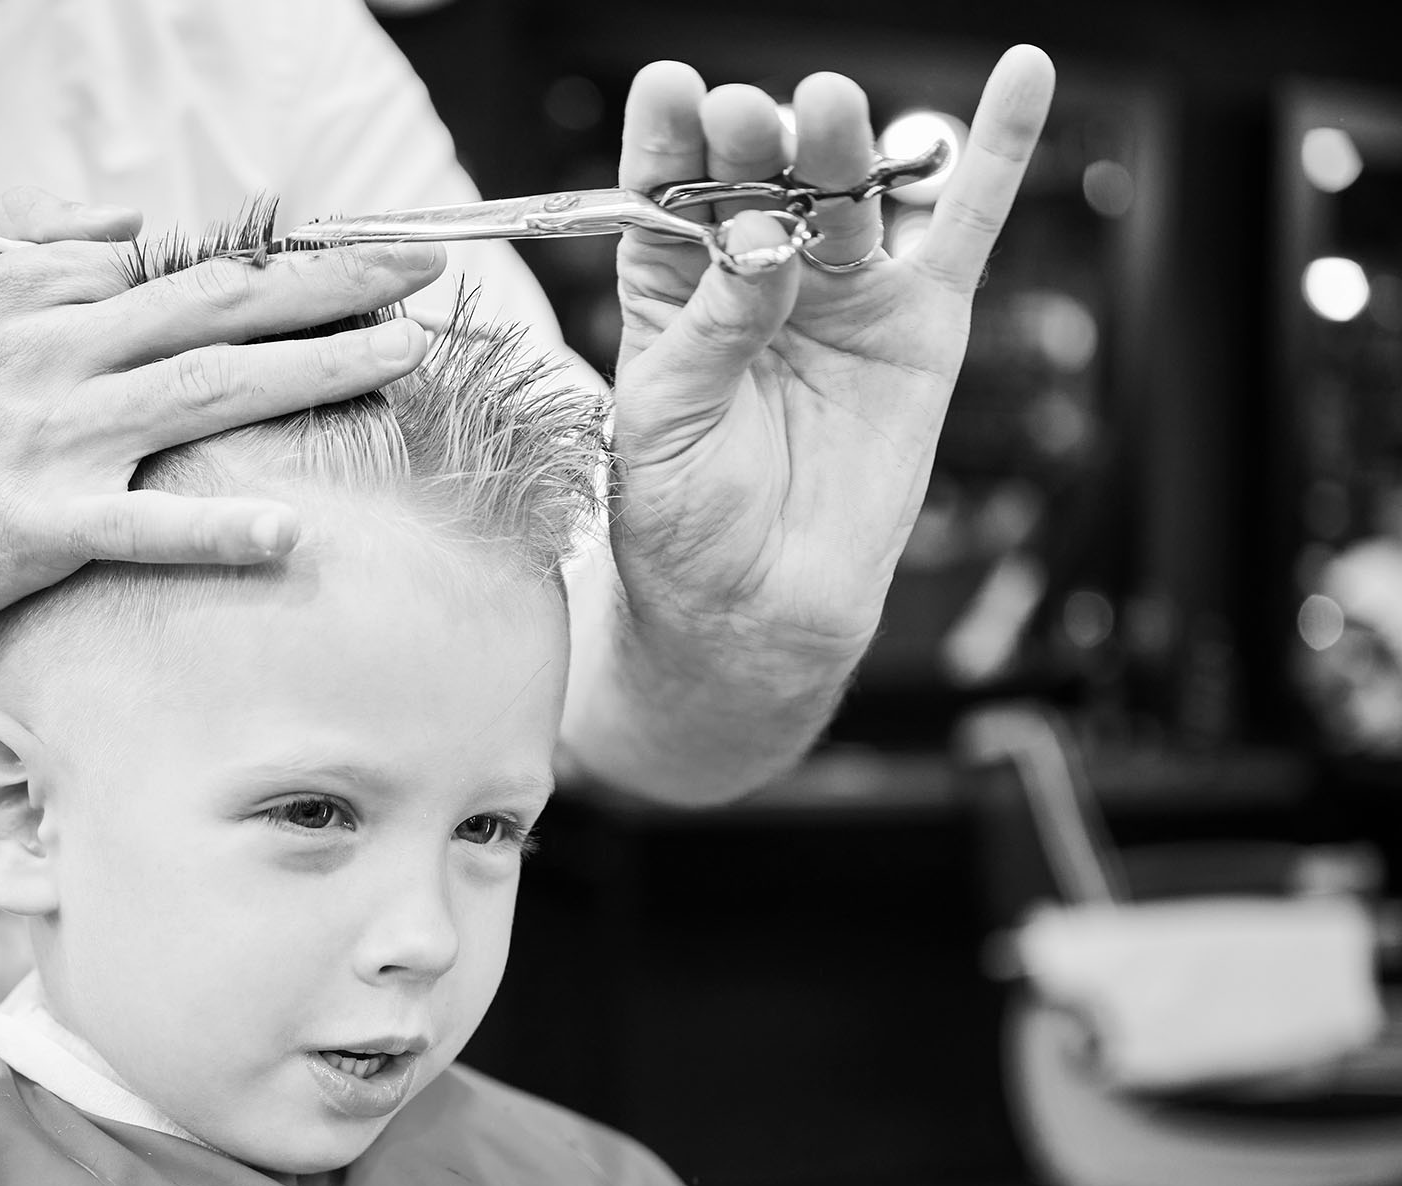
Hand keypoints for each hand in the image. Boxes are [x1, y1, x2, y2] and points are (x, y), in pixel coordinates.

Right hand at [0, 188, 444, 686]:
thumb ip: (38, 259)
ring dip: (316, 370)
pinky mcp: (31, 525)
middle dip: (333, 281)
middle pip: (220, 302)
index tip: (357, 255)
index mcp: (27, 289)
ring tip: (401, 356)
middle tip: (422, 270)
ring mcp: (44, 435)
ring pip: (208, 388)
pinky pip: (142, 525)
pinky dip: (217, 531)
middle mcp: (47, 346)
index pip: (181, 262)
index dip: (281, 258)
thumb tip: (129, 226)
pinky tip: (291, 534)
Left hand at [607, 46, 1055, 657]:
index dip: (667, 139)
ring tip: (828, 106)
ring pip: (848, 193)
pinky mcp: (919, 324)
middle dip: (752, 139)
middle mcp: (759, 272)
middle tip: (746, 117)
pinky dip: (997, 151)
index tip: (669, 90)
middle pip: (761, 177)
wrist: (756, 608)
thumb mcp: (665, 423)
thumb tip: (763, 246)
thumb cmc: (683, 518)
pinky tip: (1023, 73)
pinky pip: (965, 227)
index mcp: (674, 287)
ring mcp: (843, 291)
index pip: (667, 193)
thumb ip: (708, 330)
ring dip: (841, 141)